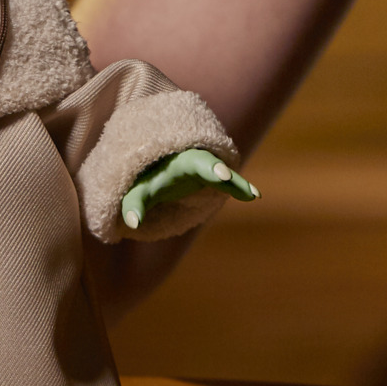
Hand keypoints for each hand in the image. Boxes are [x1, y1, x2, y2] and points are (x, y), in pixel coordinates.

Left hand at [120, 148, 257, 229]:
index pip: (193, 163)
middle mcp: (196, 161)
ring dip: (238, 183)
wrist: (159, 166)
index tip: (220, 175)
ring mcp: (208, 170)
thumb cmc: (148, 179)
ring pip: (226, 175)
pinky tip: (254, 196)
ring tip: (253, 195)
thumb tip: (132, 223)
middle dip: (217, 170)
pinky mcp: (215, 179)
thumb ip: (134, 205)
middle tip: (225, 177)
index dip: (206, 168)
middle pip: (209, 164)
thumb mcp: (138, 191)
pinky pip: (230, 183)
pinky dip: (241, 188)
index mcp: (178, 162)